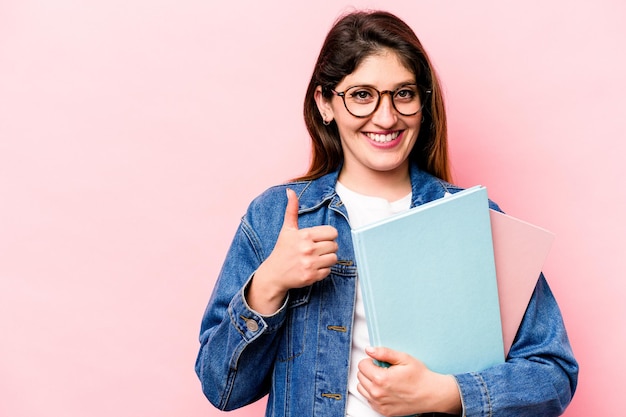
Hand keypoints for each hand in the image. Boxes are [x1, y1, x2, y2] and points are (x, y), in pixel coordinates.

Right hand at [247, 188, 338, 313]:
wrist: (273, 274)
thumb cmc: (282, 250)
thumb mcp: (287, 229)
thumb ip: (291, 210)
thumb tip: (290, 191)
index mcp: (304, 235)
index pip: (332, 233)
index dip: (328, 236)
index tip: (320, 239)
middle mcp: (308, 249)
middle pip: (334, 246)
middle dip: (328, 247)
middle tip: (317, 250)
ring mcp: (310, 264)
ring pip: (334, 258)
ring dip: (327, 259)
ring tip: (316, 258)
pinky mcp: (311, 277)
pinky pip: (328, 271)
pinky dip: (323, 270)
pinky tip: (313, 268)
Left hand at [357, 346, 461, 415]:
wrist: (431, 394)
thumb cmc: (420, 376)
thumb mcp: (404, 358)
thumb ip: (384, 353)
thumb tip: (369, 350)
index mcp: (381, 378)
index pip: (362, 365)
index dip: (371, 361)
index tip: (380, 362)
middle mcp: (377, 393)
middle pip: (360, 376)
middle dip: (369, 370)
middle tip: (384, 370)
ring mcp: (379, 404)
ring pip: (362, 388)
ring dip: (369, 382)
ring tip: (384, 379)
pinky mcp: (383, 411)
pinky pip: (369, 399)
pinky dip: (373, 393)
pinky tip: (386, 389)